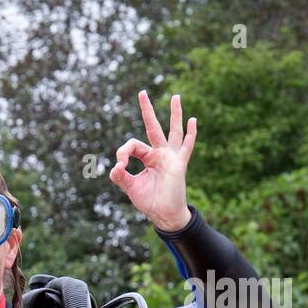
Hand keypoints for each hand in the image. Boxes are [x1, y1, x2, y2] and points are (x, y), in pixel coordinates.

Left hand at [109, 90, 196, 231]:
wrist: (164, 215)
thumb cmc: (149, 201)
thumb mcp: (131, 187)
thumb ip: (121, 176)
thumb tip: (115, 166)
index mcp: (147, 158)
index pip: (132, 145)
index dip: (123, 152)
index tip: (119, 166)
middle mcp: (160, 154)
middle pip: (153, 127)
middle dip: (147, 110)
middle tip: (142, 92)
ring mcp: (171, 157)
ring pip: (173, 131)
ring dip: (174, 114)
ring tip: (175, 97)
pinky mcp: (179, 164)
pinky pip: (186, 146)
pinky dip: (190, 134)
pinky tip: (192, 120)